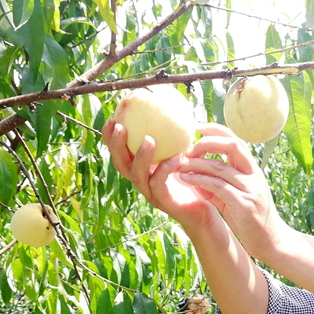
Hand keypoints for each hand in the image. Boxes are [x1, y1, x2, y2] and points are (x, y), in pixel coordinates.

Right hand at [101, 119, 219, 232]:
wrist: (203, 207)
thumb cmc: (193, 177)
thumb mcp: (184, 151)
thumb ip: (177, 135)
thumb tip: (177, 106)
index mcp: (141, 167)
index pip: (119, 152)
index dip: (111, 137)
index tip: (113, 118)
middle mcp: (141, 180)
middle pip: (121, 163)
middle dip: (117, 145)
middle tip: (120, 127)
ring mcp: (150, 192)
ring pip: (137, 175)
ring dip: (141, 156)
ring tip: (149, 140)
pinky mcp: (162, 202)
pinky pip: (159, 184)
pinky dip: (165, 170)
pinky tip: (175, 157)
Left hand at [177, 124, 289, 260]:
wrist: (272, 242)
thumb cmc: (252, 221)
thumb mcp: (235, 199)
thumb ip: (218, 186)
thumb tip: (195, 176)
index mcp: (253, 171)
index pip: (236, 141)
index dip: (216, 131)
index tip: (197, 127)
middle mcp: (254, 176)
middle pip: (232, 146)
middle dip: (207, 142)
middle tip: (187, 148)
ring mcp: (250, 189)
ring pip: (220, 167)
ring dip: (196, 163)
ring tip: (179, 163)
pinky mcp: (243, 204)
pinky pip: (218, 186)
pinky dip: (199, 180)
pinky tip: (185, 179)